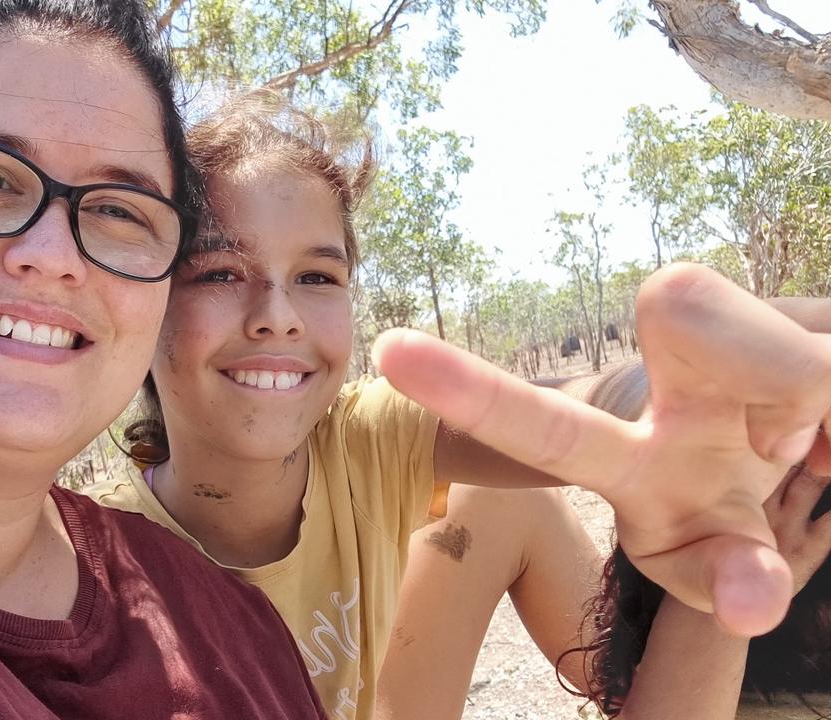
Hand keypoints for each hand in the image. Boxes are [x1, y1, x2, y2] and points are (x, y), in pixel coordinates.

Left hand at [372, 263, 830, 636]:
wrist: (806, 450)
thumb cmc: (730, 511)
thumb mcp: (724, 556)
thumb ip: (731, 578)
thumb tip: (756, 600)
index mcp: (628, 457)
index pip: (545, 426)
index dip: (472, 395)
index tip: (393, 351)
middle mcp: (668, 390)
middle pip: (680, 308)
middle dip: (751, 347)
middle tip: (741, 387)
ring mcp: (738, 352)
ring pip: (792, 356)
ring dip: (810, 388)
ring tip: (802, 433)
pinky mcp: (807, 338)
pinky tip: (823, 420)